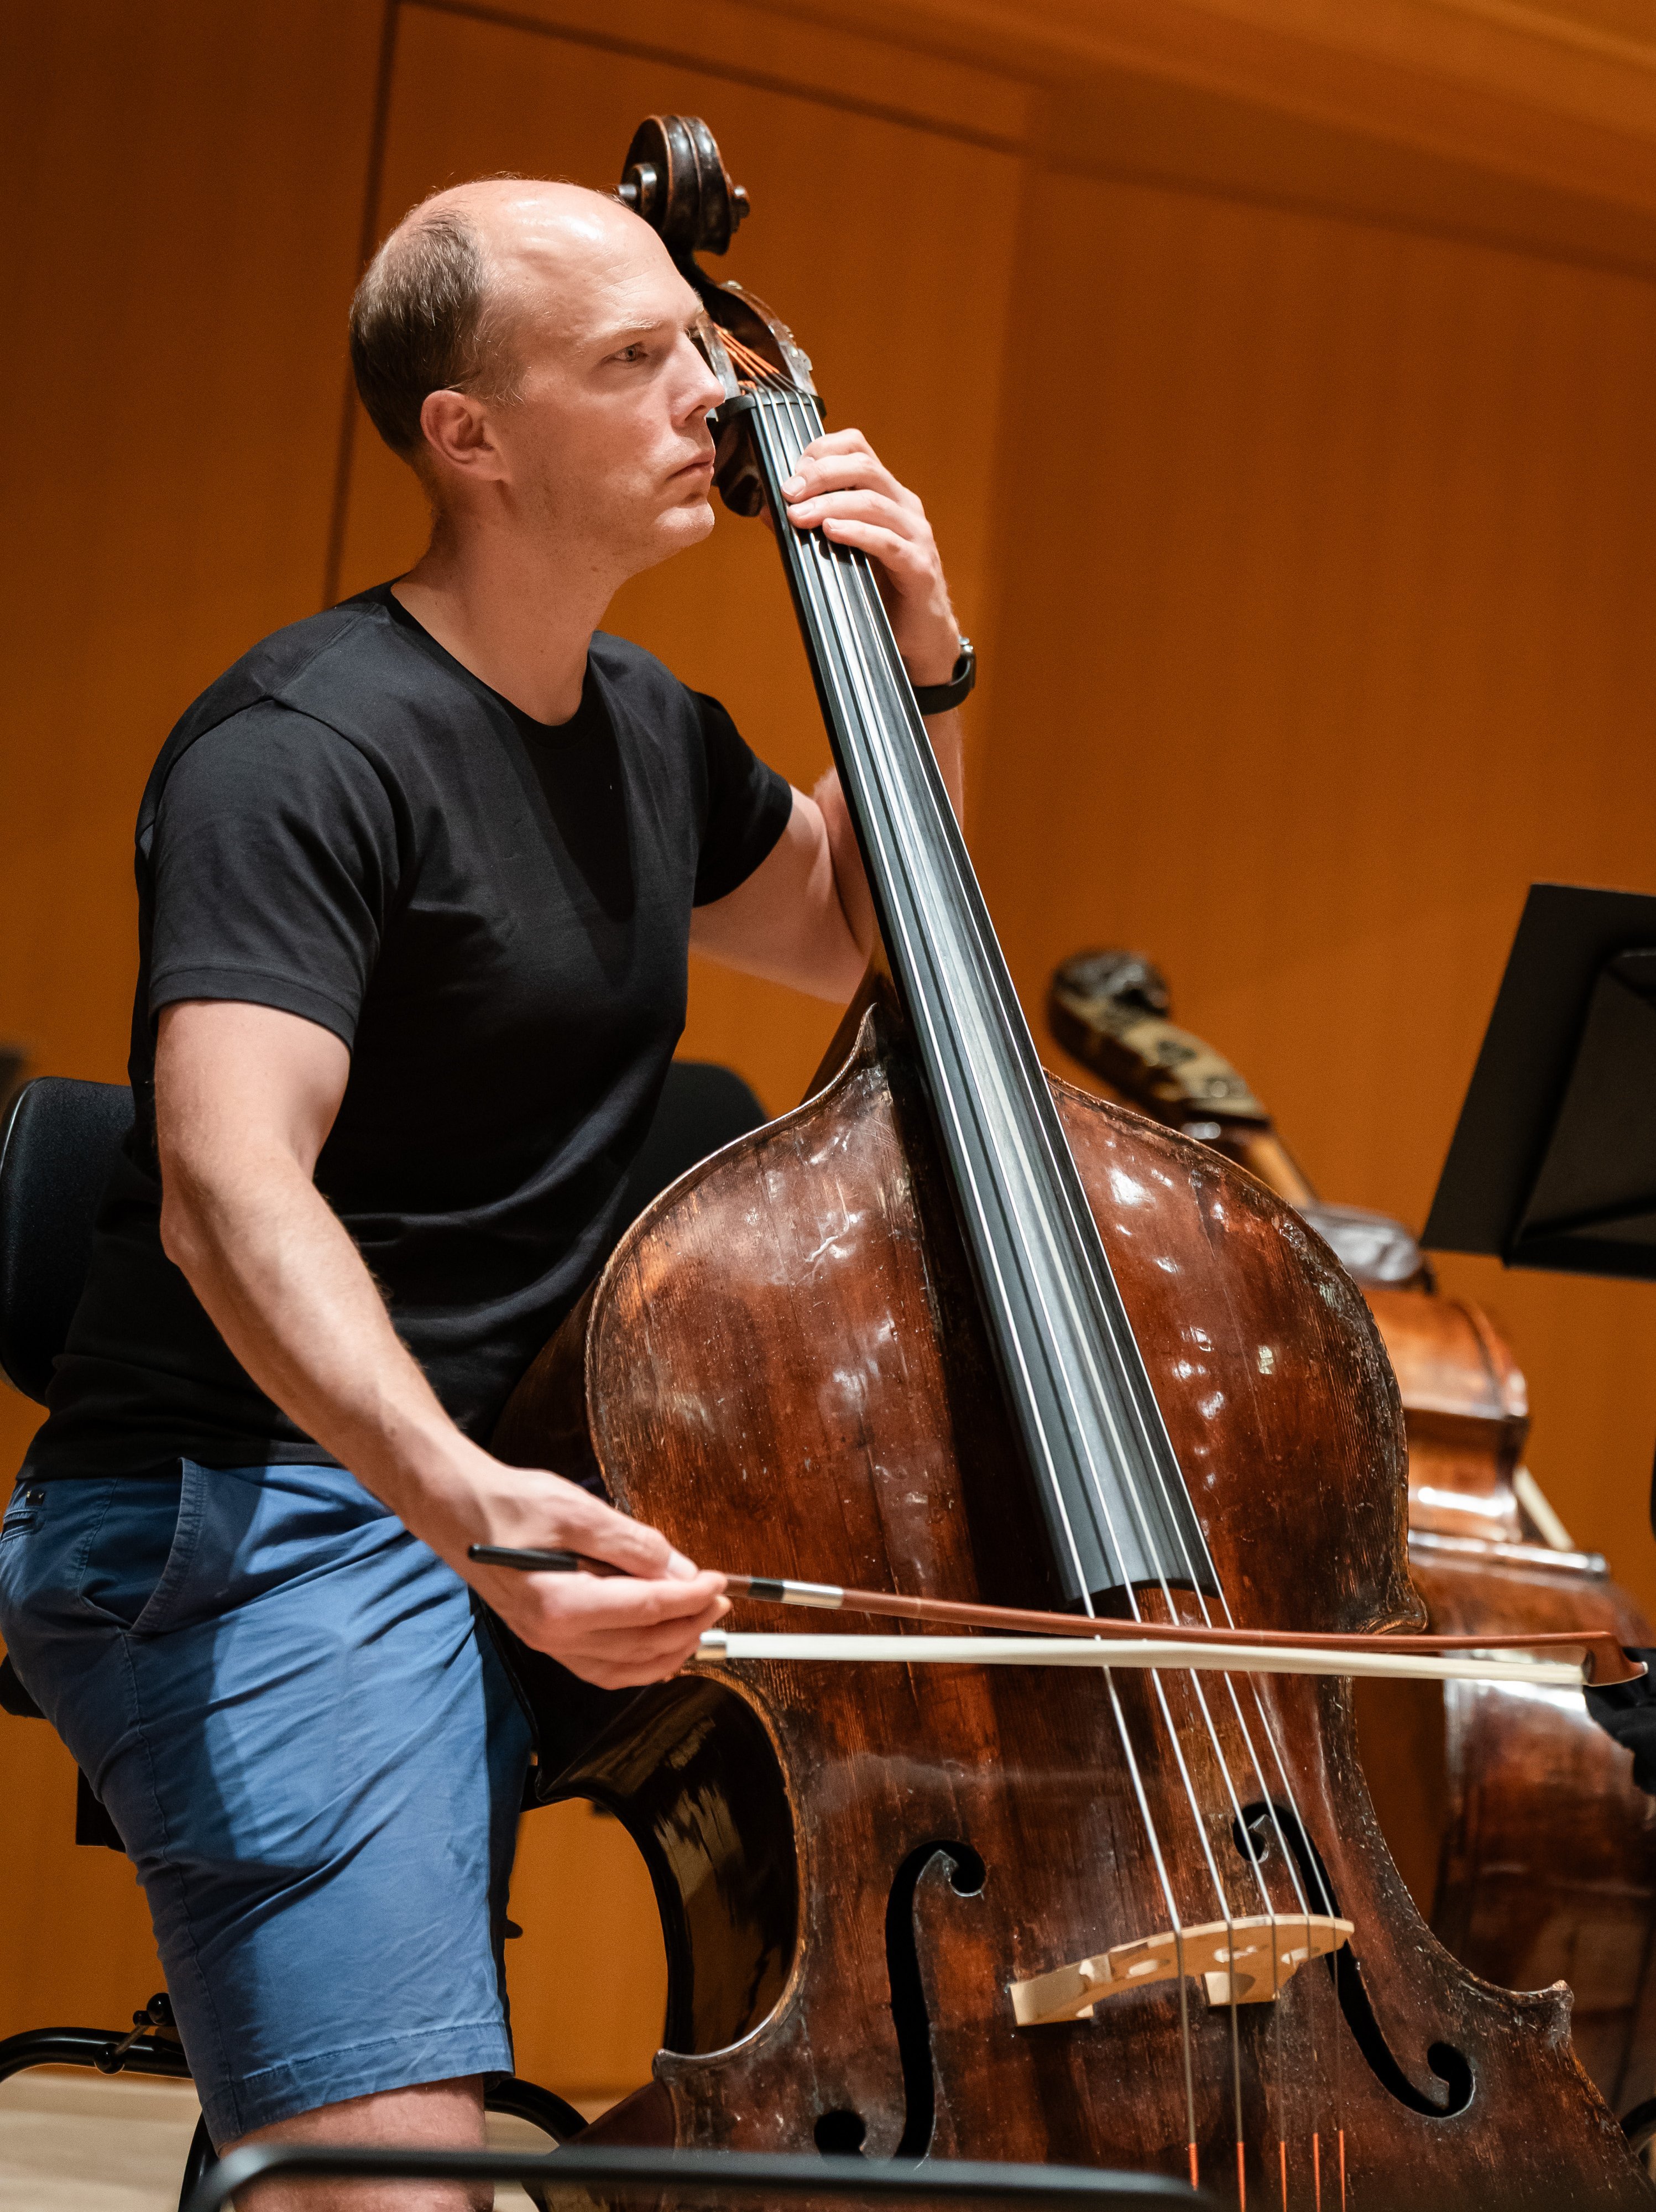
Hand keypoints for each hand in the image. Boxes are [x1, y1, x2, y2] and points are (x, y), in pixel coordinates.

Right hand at [453, 1457, 726, 1689]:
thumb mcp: (577, 1509)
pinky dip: (638, 1666)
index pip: (647, 1608)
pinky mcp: (547, 1641)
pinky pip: (603, 1670)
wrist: (458, 1513)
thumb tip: (680, 1570)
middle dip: (690, 1624)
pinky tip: (660, 1652)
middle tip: (720, 1600)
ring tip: (700, 1625)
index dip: (691, 1597)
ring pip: (625, 1668)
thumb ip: (631, 1543)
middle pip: (642, 1644)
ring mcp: (548, 1645)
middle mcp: (554, 1636)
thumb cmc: (511, 1504)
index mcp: (561, 1603)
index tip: (719, 1581)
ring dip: (670, 1651)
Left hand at [780, 429, 959, 685]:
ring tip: (798, 516)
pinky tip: (832, 532)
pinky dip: (858, 533)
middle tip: (789, 492)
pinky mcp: (920, 567)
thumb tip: (767, 509)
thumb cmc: (879, 592)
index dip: (823, 449)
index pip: (858, 447)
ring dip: (830, 504)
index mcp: (887, 494)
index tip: (793, 469)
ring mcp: (916, 535)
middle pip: (864, 467)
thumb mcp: (843, 550)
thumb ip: (812, 526)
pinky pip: (888, 543)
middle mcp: (905, 507)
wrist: (919, 638)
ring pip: (874, 502)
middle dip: (820, 474)